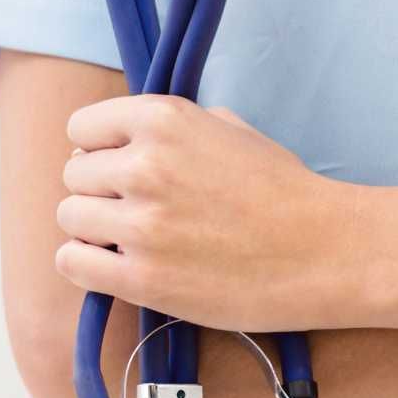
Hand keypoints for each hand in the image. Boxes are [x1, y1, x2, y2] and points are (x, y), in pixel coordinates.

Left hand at [53, 93, 365, 331]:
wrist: (327, 251)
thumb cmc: (282, 191)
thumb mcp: (229, 129)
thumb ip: (168, 127)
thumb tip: (117, 139)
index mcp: (164, 120)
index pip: (82, 127)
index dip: (98, 149)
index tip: (119, 168)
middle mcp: (145, 165)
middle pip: (74, 175)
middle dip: (98, 192)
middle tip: (134, 210)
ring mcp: (141, 223)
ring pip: (69, 217)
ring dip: (92, 229)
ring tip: (130, 239)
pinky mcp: (143, 277)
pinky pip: (71, 262)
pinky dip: (84, 264)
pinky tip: (113, 266)